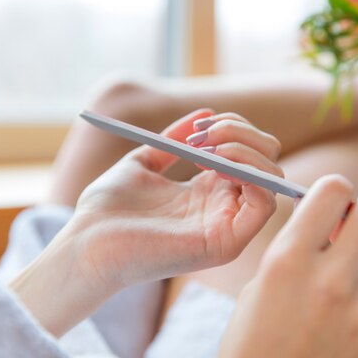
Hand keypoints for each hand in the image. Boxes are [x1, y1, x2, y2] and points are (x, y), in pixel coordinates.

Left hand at [11, 109, 281, 335]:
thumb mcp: (142, 163)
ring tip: (208, 148)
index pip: (248, 152)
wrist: (86, 244)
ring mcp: (228, 227)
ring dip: (245, 150)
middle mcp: (223, 208)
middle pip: (266, 160)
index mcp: (207, 191)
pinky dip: (251, 174)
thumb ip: (173, 140)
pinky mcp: (226, 243)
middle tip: (204, 135)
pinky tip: (217, 165)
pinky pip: (265, 204)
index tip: (198, 128)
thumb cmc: (107, 210)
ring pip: (271, 179)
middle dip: (242, 134)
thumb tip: (204, 113)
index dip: (233, 128)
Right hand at [213, 176, 357, 357]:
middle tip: (348, 230)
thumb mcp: (262, 284)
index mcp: (288, 262)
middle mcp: (330, 283)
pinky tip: (355, 314)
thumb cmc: (252, 344)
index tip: (333, 202)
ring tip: (353, 272)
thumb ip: (299, 244)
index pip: (334, 190)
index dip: (335, 190)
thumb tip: (332, 214)